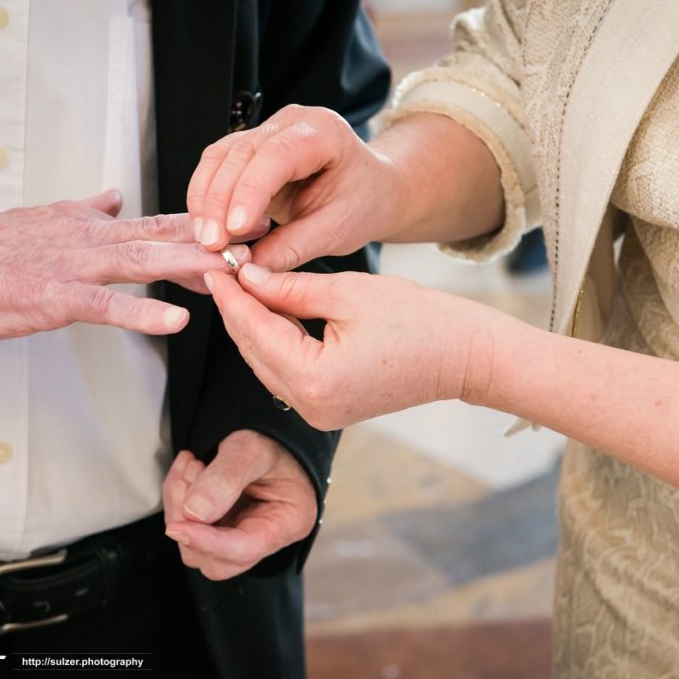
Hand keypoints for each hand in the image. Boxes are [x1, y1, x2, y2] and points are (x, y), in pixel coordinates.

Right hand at [0, 189, 263, 341]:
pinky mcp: (58, 297)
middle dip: (216, 240)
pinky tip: (176, 320)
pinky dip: (142, 313)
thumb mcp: (52, 218)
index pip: (162, 220)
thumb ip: (91, 210)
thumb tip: (117, 196)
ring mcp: (78, 266)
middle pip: (165, 236)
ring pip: (145, 261)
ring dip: (192, 266)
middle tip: (260, 244)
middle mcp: (95, 239)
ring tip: (232, 273)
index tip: (249, 222)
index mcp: (97, 225)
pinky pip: (107, 305)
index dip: (209, 222)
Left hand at [162, 430, 316, 580]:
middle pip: (218, 560)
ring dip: (179, 508)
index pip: (245, 549)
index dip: (208, 543)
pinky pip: (189, 530)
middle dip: (190, 522)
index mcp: (288, 521)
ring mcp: (240, 537)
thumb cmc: (274, 442)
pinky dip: (177, 502)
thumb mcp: (253, 449)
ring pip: (195, 549)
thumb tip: (194, 512)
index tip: (178, 528)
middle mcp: (265, 538)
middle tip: (188, 475)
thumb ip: (226, 478)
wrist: (272, 436)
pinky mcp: (220, 531)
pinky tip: (185, 473)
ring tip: (190, 467)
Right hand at [186, 105, 405, 270]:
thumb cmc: (364, 201)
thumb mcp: (338, 230)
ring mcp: (267, 131)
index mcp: (323, 132)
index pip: (276, 155)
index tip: (233, 229)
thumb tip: (251, 268)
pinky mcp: (250, 150)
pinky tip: (207, 227)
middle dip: (218, 202)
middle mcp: (291, 123)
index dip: (249, 192)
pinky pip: (217, 167)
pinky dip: (207, 198)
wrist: (373, 189)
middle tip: (212, 246)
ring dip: (206, 201)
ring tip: (207, 241)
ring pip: (219, 158)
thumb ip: (295, 247)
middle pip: (239, 154)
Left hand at [203, 265, 495, 430]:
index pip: (255, 329)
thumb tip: (247, 276)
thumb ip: (289, 288)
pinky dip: (274, 343)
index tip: (214, 264)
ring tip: (240, 284)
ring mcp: (319, 413)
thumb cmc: (418, 321)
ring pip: (266, 363)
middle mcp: (311, 406)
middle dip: (236, 309)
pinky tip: (267, 312)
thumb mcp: (347, 292)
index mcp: (315, 378)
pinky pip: (286, 374)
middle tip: (221, 269)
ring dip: (252, 326)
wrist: (463, 357)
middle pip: (253, 350)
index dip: (231, 294)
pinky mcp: (328, 409)